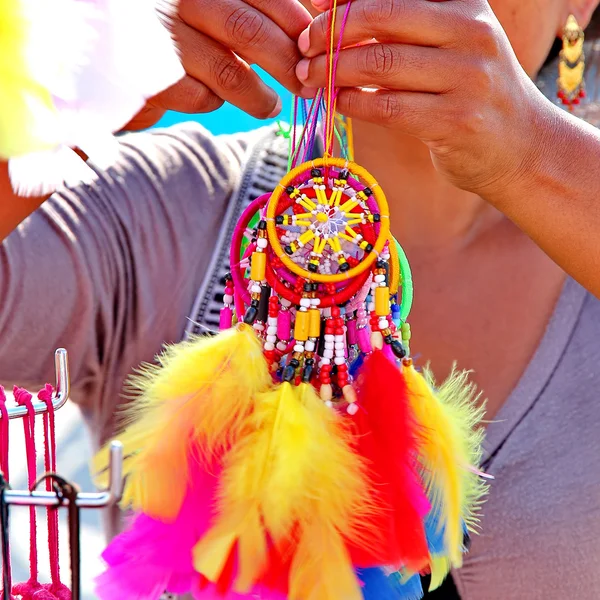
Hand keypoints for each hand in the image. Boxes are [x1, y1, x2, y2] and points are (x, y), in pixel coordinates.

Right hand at [125, 0, 312, 130]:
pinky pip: (201, 95)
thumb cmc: (165, 25)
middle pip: (251, 32)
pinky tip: (217, 97)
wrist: (96, 45)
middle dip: (288, 64)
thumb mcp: (205, 5)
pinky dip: (216, 101)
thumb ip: (244, 9)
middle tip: (305, 84)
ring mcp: (163, 35)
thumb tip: (306, 27)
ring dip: (260, 96)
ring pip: (231, 70)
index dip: (298, 20)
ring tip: (271, 104)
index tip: (316, 44)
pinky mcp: (151, 76)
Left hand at [296, 0, 550, 197]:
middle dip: (332, 34)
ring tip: (311, 79)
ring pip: (381, 65)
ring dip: (334, 72)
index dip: (343, 6)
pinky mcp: (456, 121)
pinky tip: (337, 102)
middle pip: (382, 19)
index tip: (310, 19)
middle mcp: (471, 32)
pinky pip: (389, 108)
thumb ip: (402, 29)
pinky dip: (354, 104)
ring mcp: (468, 77)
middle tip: (303, 51)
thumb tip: (333, 12)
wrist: (519, 145)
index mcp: (466, 5)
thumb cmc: (471, 93)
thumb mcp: (448, 47)